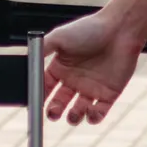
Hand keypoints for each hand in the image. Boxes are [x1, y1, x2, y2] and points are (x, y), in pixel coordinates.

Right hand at [41, 7, 146, 124]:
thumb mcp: (59, 36)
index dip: (39, 96)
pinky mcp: (109, 94)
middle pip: (59, 102)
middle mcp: (74, 79)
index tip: (35, 104)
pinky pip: (99, 112)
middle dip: (54, 111)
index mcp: (61, 67)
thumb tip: (27, 62)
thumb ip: (41, 49)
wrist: (120, 30)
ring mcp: (92, 88)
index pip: (45, 87)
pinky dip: (93, 117)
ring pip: (78, 111)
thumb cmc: (90, 29)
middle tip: (53, 113)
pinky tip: (90, 112)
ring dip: (73, 117)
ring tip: (72, 114)